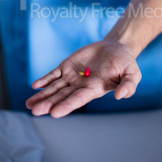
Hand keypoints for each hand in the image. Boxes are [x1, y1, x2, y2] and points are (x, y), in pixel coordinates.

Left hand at [26, 40, 141, 117]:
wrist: (116, 48)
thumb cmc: (125, 63)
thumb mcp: (132, 73)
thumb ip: (128, 85)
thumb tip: (121, 96)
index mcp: (94, 89)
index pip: (77, 99)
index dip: (66, 105)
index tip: (54, 113)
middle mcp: (80, 86)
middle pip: (62, 96)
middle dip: (48, 103)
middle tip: (35, 111)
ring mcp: (72, 76)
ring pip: (55, 87)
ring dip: (42, 95)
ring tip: (29, 104)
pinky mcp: (68, 66)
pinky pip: (54, 74)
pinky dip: (45, 79)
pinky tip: (35, 86)